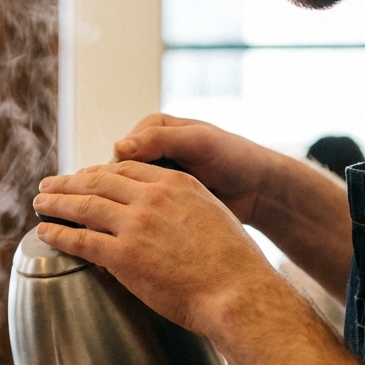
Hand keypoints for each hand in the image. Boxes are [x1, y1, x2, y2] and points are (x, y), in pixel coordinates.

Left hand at [33, 160, 275, 339]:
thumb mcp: (212, 217)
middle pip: (99, 181)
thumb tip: (168, 221)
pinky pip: (81, 240)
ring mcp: (136, 225)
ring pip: (84, 205)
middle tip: (49, 184)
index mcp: (175, 184)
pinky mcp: (123, 255)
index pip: (127, 168)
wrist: (238, 292)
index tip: (85, 176)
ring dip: (56, 202)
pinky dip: (58, 234)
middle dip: (69, 182)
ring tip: (39, 202)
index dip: (100, 172)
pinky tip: (44, 232)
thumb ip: (184, 210)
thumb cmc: (234, 266)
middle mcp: (152, 197)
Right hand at [113, 113, 277, 225]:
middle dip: (112, 196)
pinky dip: (136, 221)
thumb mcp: (198, 141)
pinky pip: (139, 211)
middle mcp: (148, 153)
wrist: (257, 187)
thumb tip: (119, 148)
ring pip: (124, 196)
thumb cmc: (234, 157)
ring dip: (122, 212)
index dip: (111, 175)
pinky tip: (134, 233)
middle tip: (107, 218)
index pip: (118, 154)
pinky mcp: (161, 201)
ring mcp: (153, 179)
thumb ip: (159, 140)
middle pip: (115, 176)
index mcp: (151, 131)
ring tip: (118, 229)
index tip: (108, 197)